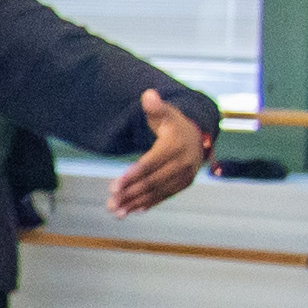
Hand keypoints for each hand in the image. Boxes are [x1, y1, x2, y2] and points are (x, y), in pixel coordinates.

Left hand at [107, 89, 210, 214]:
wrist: (197, 135)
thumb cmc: (173, 123)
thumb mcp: (166, 112)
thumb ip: (155, 106)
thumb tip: (148, 95)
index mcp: (175, 146)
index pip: (150, 163)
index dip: (132, 175)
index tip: (114, 186)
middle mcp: (183, 163)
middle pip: (153, 181)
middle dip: (131, 193)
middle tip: (111, 203)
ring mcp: (185, 176)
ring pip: (158, 192)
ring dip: (136, 202)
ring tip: (117, 211)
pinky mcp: (184, 184)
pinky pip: (165, 196)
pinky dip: (149, 203)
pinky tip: (133, 211)